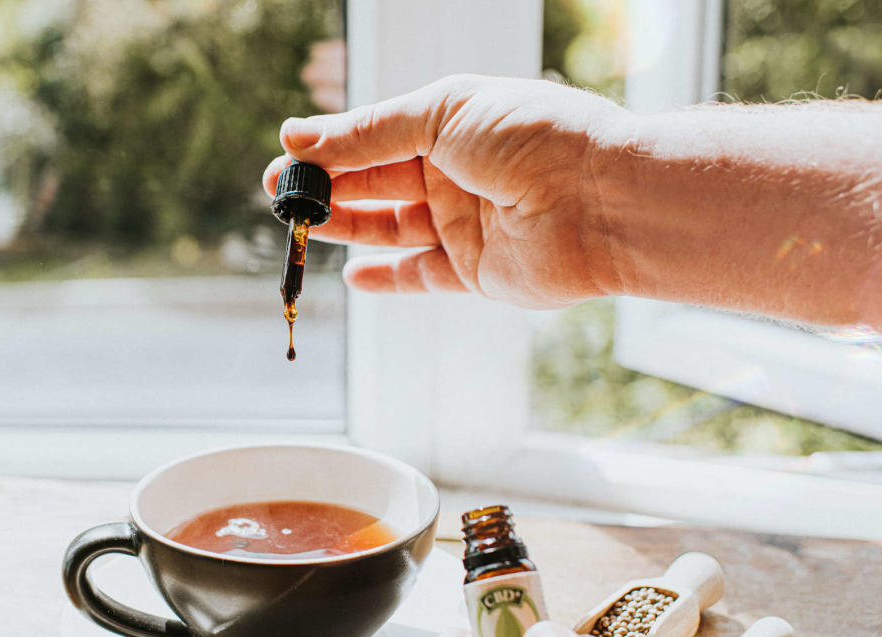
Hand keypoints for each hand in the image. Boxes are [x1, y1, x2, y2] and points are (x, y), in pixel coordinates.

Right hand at [262, 75, 627, 308]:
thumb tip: (299, 135)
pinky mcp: (474, 271)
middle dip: (327, 187)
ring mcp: (465, 223)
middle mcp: (458, 173)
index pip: (378, 135)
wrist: (602, 202)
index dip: (331, 147)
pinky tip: (351, 274)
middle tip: (280, 194)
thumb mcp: (441, 113)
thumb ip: (368, 131)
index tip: (287, 156)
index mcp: (453, 124)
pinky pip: (418, 276)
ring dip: (345, 225)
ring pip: (389, 227)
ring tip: (302, 224)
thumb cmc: (533, 138)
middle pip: (377, 182)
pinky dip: (384, 278)